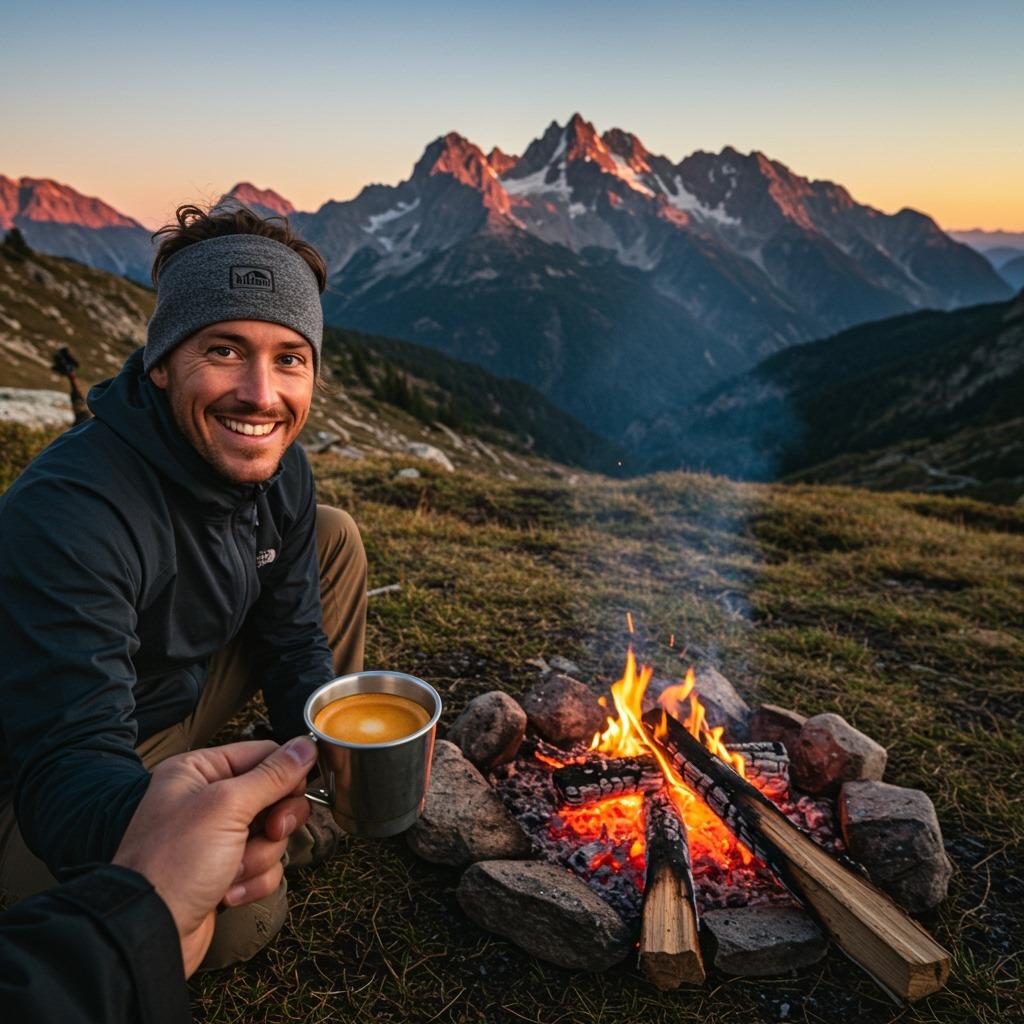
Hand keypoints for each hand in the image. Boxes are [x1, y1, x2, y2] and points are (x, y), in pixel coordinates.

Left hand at [113, 737, 317, 975]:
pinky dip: (253, 881)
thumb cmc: (176, 861)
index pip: (264, 755)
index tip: (292, 795)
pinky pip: (264, 865)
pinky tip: (227, 894)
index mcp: (201, 771)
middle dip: (276, 822)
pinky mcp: (225, 870)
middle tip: (270, 832)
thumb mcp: (227, 807)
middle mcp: (208, 799)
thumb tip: (306, 745)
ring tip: (233, 872)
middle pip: (275, 796)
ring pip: (273, 834)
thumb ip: (272, 775)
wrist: (149, 933)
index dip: (285, 776)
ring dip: (261, 857)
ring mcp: (217, 837)